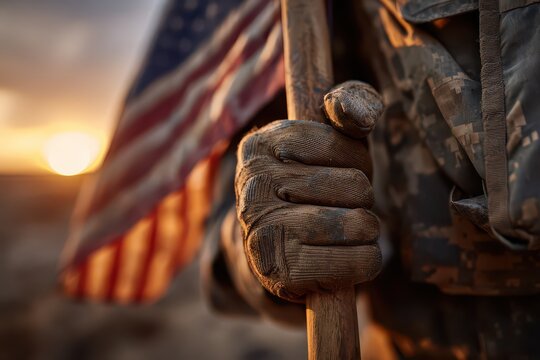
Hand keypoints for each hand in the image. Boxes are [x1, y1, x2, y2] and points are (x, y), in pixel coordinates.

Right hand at [235, 81, 383, 301]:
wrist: (270, 251)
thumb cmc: (308, 188)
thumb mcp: (325, 139)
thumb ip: (348, 107)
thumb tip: (362, 116)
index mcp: (260, 144)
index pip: (345, 146)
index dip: (355, 163)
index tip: (332, 174)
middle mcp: (253, 186)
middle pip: (357, 186)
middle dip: (360, 200)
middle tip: (334, 209)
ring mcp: (262, 231)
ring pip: (362, 224)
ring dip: (365, 232)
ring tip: (337, 234)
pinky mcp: (280, 273)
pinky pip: (361, 261)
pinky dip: (365, 262)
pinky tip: (340, 260)